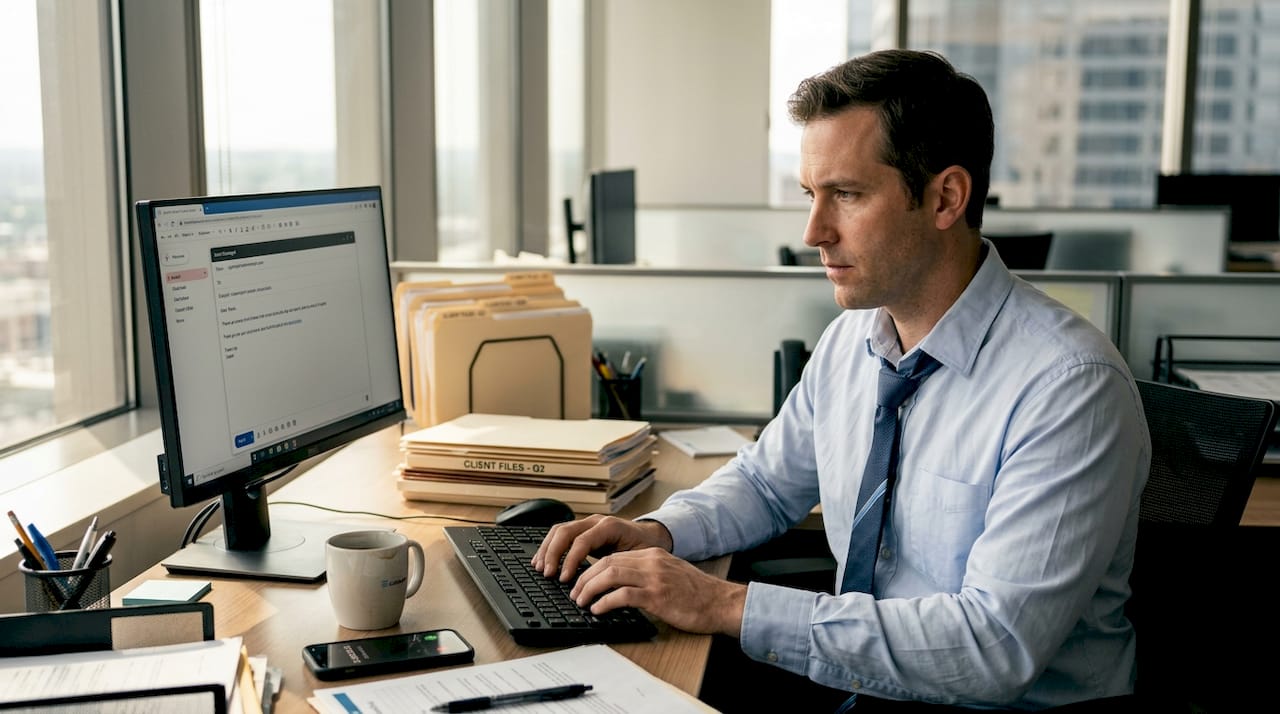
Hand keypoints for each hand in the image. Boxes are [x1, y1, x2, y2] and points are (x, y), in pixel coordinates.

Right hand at [531, 515, 671, 579]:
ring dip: (547, 549)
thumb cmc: (646, 548)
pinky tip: (543, 560)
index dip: (570, 560)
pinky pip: (560, 534)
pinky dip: (549, 546)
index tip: (564, 578)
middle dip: (553, 553)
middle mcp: (596, 521)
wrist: (652, 535)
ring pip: (559, 530)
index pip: (582, 541)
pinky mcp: (582, 530)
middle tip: (547, 574)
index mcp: (610, 527)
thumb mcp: (638, 559)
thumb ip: (621, 569)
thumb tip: (605, 589)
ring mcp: (588, 523)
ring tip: (540, 568)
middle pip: (565, 531)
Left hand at [571, 547, 746, 635]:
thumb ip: (647, 575)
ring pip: (611, 574)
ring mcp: (654, 578)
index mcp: (653, 555)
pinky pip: (623, 595)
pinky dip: (606, 602)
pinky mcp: (657, 596)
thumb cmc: (697, 594)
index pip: (613, 556)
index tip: (581, 581)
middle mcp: (651, 562)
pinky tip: (598, 610)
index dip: (592, 569)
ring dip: (590, 588)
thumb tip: (620, 587)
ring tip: (581, 601)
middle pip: (607, 562)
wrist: (721, 602)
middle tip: (574, 593)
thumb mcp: (670, 575)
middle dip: (585, 577)